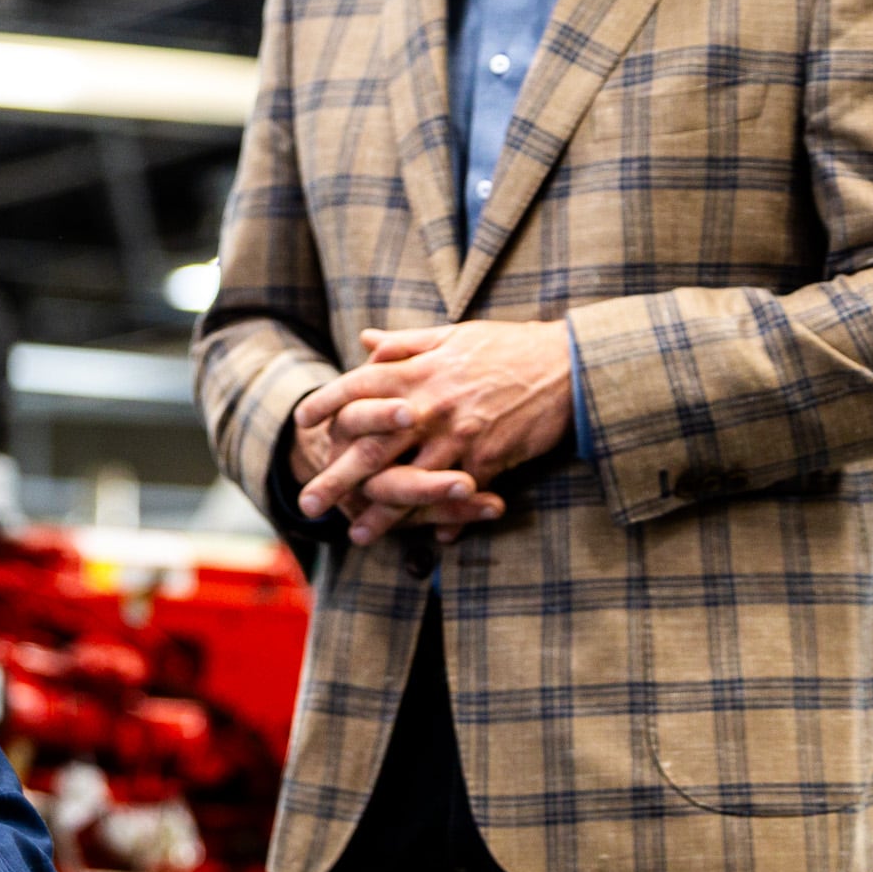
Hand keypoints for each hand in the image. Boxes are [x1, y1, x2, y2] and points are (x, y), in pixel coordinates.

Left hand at [294, 320, 572, 544]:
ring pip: (409, 482)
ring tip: (357, 533)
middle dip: (336, 478)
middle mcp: (431, 407)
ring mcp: (459, 437)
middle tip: (307, 504)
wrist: (569, 365)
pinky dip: (446, 517)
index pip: (357, 387)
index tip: (302, 423)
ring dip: (382, 513)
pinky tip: (431, 536)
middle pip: (372, 447)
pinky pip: (458, 495)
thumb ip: (405, 344)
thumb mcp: (453, 335)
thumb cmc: (509, 347)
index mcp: (418, 371)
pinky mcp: (489, 460)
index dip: (325, 404)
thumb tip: (365, 342)